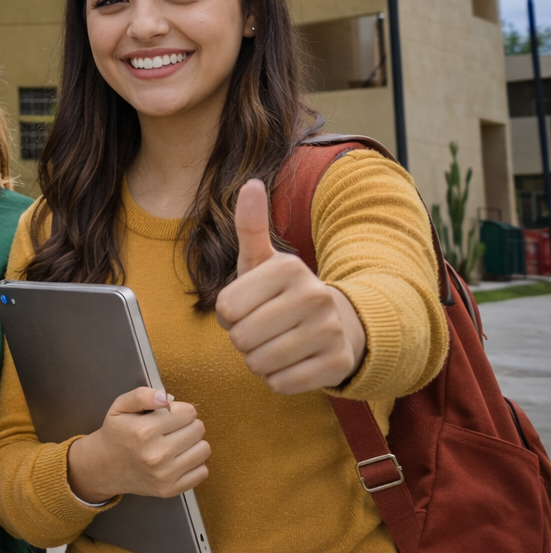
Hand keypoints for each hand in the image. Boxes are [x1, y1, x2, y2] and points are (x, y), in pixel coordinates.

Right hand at [66, 387, 209, 501]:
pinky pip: (202, 472)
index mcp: (144, 431)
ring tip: (175, 443)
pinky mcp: (170, 489)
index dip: (179, 410)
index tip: (168, 414)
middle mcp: (156, 454)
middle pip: (198, 429)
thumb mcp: (120, 406)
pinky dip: (193, 464)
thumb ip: (142, 395)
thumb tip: (166, 397)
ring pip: (204, 449)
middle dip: (187, 424)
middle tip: (171, 429)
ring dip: (192, 443)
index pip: (188, 412)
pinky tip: (178, 459)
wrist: (103, 467)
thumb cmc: (116, 434)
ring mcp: (165, 475)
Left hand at [215, 179, 366, 394]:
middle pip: (241, 338)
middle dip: (243, 340)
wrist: (341, 325)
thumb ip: (251, 226)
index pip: (226, 309)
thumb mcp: (263, 261)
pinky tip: (293, 362)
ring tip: (277, 344)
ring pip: (259, 363)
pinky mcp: (337, 365)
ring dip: (258, 360)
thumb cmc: (285, 294)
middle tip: (263, 329)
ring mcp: (329, 331)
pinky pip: (280, 384)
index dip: (229, 316)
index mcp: (288, 268)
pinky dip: (278, 379)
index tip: (249, 307)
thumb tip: (251, 183)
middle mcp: (314, 296)